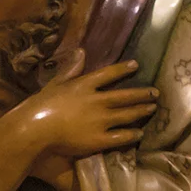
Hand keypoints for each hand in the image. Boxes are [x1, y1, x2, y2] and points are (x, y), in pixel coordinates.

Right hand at [0, 51, 157, 160]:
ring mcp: (100, 120)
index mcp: (84, 85)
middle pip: (125, 96)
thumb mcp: (55, 83)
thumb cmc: (39, 106)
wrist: (35, 129)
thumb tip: (81, 51)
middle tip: (155, 93)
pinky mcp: (99, 139)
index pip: (108, 74)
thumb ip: (70, 69)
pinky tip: (139, 133)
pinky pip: (121, 136)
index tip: (136, 65)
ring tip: (152, 108)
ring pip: (128, 114)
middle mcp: (97, 101)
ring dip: (142, 111)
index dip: (123, 69)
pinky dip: (132, 134)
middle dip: (142, 94)